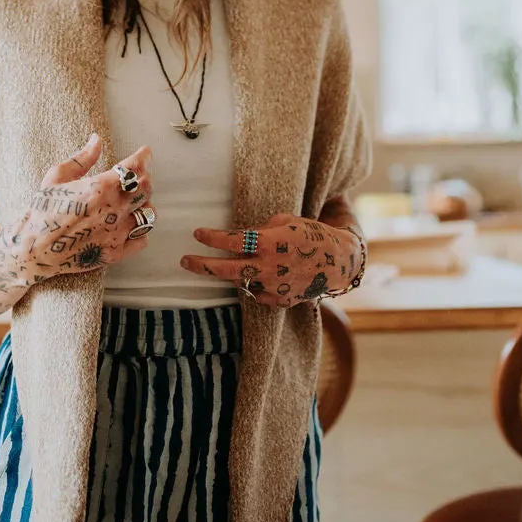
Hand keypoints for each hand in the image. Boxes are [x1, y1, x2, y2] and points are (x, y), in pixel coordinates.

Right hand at [2, 135, 154, 283]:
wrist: (32, 249)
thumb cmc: (42, 210)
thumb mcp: (57, 176)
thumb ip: (82, 158)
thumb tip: (97, 139)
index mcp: (101, 187)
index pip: (134, 167)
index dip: (143, 157)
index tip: (145, 152)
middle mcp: (114, 209)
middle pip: (146, 188)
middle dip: (144, 177)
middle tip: (136, 175)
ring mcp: (116, 233)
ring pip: (148, 214)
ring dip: (144, 203)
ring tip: (134, 200)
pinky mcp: (115, 253)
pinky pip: (141, 240)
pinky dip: (140, 231)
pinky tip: (130, 224)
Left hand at [180, 213, 362, 307]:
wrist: (337, 262)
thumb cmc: (311, 234)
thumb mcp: (286, 221)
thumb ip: (260, 229)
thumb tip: (241, 236)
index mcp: (269, 243)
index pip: (232, 241)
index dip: (211, 238)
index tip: (197, 234)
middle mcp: (268, 267)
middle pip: (226, 270)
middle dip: (203, 266)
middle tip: (184, 261)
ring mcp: (273, 287)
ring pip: (240, 282)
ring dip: (230, 274)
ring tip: (223, 265)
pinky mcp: (280, 300)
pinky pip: (258, 292)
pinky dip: (254, 283)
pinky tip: (259, 275)